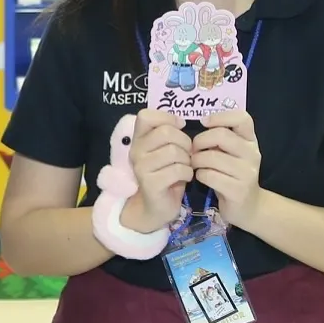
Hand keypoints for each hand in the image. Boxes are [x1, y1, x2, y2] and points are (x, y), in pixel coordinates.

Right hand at [125, 108, 190, 232]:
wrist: (155, 207)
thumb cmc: (165, 174)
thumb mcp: (164, 150)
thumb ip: (168, 133)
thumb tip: (180, 121)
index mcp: (138, 139)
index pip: (145, 116)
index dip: (166, 118)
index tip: (179, 127)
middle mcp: (135, 151)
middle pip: (166, 132)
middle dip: (185, 142)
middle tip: (187, 154)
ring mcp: (141, 167)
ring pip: (174, 151)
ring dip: (187, 159)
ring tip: (186, 166)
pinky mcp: (151, 183)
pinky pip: (177, 170)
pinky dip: (187, 173)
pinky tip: (185, 178)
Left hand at [193, 109, 263, 227]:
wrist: (247, 208)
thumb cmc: (232, 175)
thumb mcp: (232, 153)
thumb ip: (221, 138)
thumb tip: (201, 121)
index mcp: (251, 141)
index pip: (242, 118)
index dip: (220, 116)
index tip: (204, 122)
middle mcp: (253, 154)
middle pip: (220, 136)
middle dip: (199, 141)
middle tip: (193, 150)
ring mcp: (247, 173)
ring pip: (212, 157)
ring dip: (196, 160)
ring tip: (195, 165)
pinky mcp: (238, 190)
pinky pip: (209, 175)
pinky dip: (199, 175)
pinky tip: (200, 177)